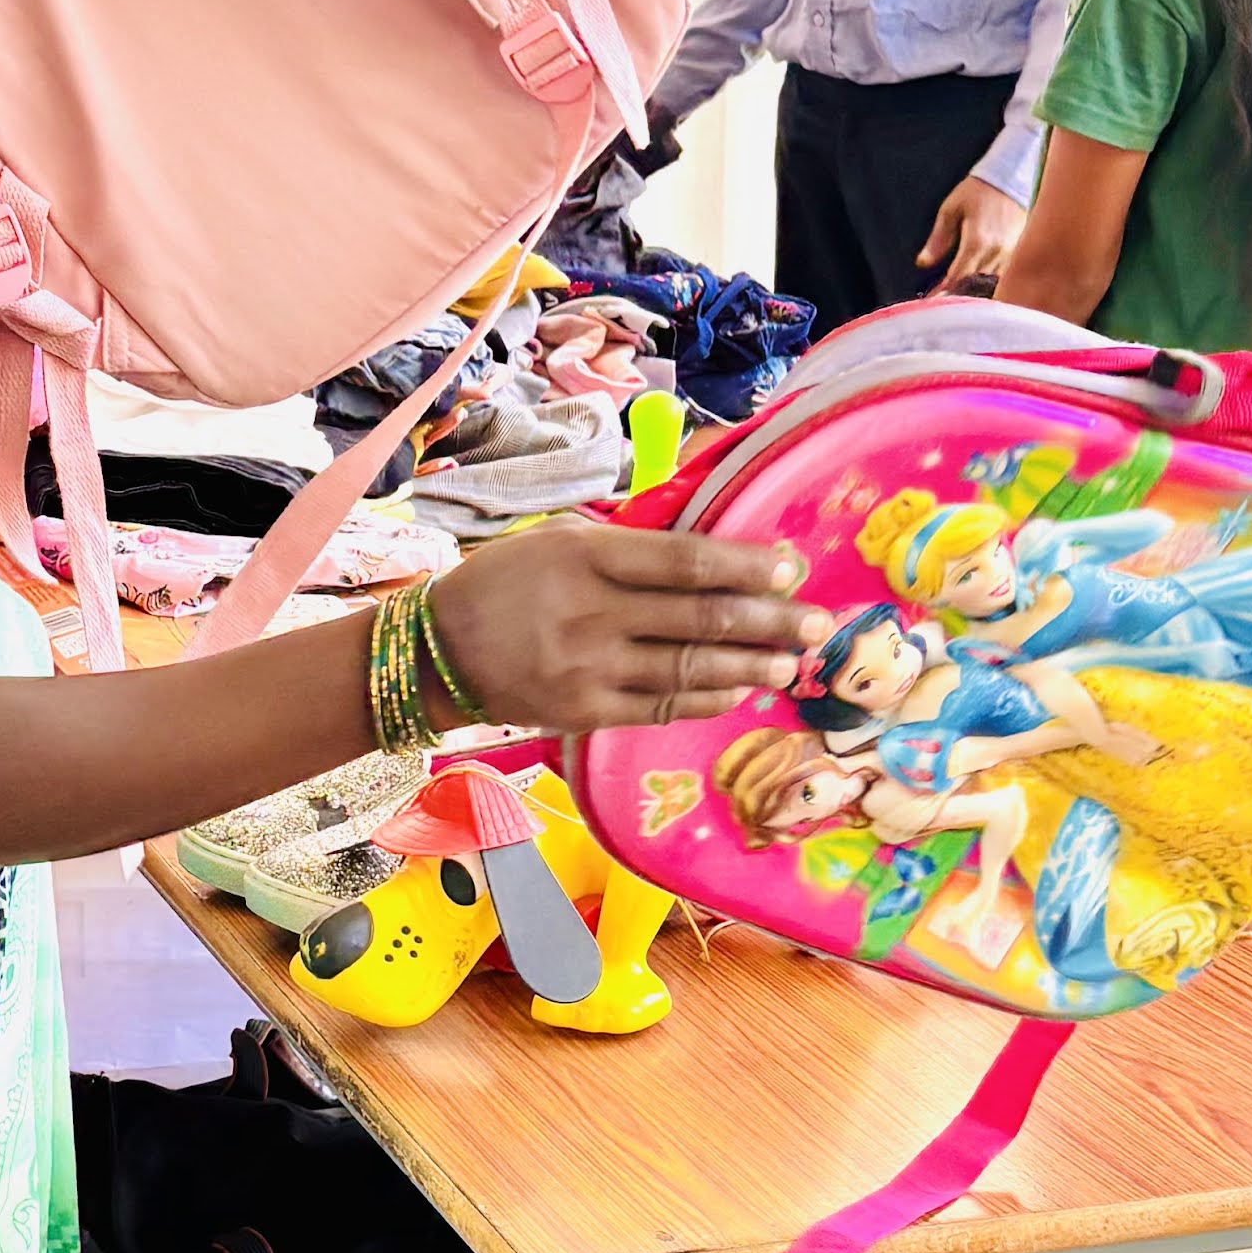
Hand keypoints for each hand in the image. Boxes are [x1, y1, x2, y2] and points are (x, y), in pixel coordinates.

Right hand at [430, 523, 824, 734]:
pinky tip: (739, 692)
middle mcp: (591, 613)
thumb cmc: (504, 583)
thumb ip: (628, 544)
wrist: (436, 652)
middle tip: (815, 621)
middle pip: (699, 617)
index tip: (789, 567)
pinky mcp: (582, 712)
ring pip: (688, 667)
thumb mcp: (558, 540)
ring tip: (791, 662)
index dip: (745, 566)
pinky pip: (660, 708)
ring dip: (749, 665)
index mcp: (586, 557)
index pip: (684, 561)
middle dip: (767, 619)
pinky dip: (706, 700)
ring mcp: (588, 668)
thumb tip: (709, 549)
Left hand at [920, 175, 1022, 294]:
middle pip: (975, 286)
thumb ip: (938, 239)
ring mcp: (1010, 254)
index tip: (932, 302)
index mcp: (977, 242)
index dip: (944, 292)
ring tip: (957, 301)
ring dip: (974, 294)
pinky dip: (988, 284)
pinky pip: (1002, 276)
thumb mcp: (951, 210)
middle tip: (942, 306)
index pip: (958, 277)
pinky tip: (977, 288)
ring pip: (990, 284)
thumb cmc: (978, 191)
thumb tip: (923, 263)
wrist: (1011, 178)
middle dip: (957, 297)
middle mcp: (996, 252)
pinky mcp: (1018, 252)